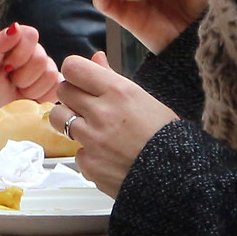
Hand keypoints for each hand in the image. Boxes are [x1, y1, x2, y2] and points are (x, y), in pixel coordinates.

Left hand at [0, 22, 58, 107]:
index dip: (19, 53)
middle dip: (22, 75)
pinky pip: (56, 87)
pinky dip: (40, 97)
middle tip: (11, 83)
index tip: (7, 67)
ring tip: (19, 92)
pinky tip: (30, 99)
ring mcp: (47, 70)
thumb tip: (15, 26)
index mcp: (17, 42)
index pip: (31, 34)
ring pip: (49, 73)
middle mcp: (35, 52)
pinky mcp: (55, 87)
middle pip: (40, 57)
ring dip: (29, 88)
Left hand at [57, 53, 176, 197]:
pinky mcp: (88, 164)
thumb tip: (96, 59)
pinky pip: (76, 151)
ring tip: (92, 128)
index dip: (75, 73)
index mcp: (118, 91)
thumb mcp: (144, 98)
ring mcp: (92, 140)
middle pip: (63, 91)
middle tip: (88, 105)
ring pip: (59, 118)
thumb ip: (112, 78)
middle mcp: (101, 113)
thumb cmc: (165, 136)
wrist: (177, 176)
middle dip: (72, 96)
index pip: (73, 67)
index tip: (81, 80)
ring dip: (70, 120)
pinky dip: (88, 152)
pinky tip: (107, 155)